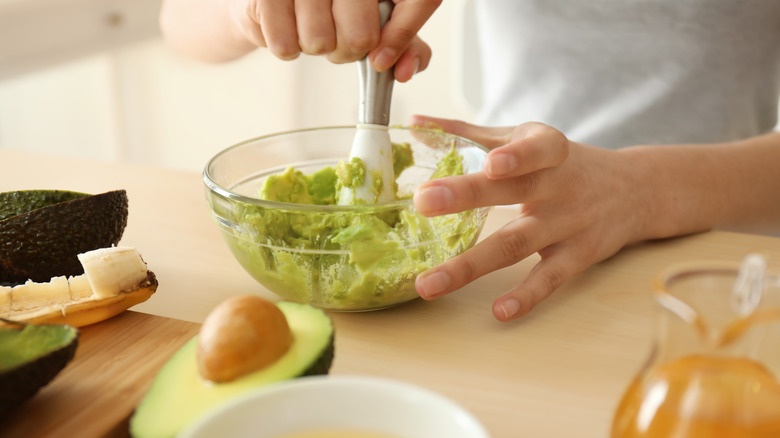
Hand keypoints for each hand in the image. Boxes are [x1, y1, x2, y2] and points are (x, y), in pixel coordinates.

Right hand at [230, 0, 439, 81]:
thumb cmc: (332, 8)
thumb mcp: (377, 22)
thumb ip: (404, 45)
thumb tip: (404, 71)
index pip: (416, 4)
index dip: (402, 38)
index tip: (382, 60)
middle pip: (361, 37)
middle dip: (347, 52)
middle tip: (337, 38)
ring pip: (320, 42)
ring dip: (314, 48)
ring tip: (310, 27)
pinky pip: (285, 45)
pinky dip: (286, 48)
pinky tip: (289, 28)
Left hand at [411, 115, 651, 321]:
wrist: (635, 190)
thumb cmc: (564, 162)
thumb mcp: (526, 138)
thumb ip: (468, 133)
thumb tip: (413, 123)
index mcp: (547, 149)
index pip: (536, 148)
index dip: (515, 155)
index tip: (488, 163)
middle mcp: (559, 185)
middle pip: (514, 191)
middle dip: (467, 195)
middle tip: (423, 202)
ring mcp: (569, 223)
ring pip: (517, 243)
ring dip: (470, 264)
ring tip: (428, 284)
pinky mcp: (578, 256)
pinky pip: (550, 279)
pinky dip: (527, 296)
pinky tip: (500, 311)